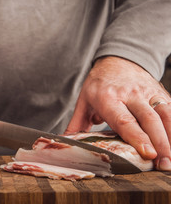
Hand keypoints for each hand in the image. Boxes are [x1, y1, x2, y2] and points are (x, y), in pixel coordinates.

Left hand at [65, 56, 170, 170]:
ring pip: (165, 116)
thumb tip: (65, 143)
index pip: (124, 120)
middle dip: (159, 144)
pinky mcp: (161, 93)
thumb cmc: (99, 84)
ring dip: (170, 139)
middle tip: (163, 165)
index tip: (147, 153)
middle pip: (148, 120)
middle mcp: (130, 94)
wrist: (117, 60)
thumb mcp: (84, 101)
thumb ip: (77, 124)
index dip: (137, 137)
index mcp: (108, 97)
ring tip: (170, 161)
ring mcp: (148, 93)